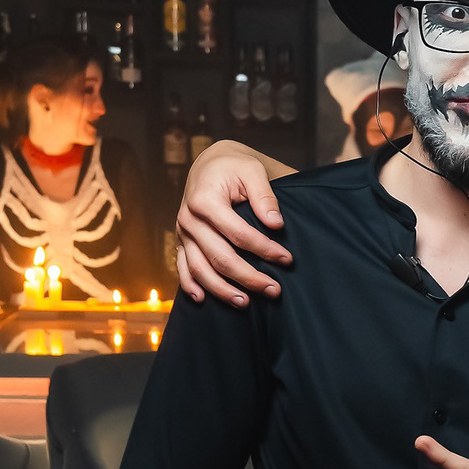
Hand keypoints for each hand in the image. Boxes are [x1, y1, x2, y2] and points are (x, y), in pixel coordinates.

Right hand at [176, 139, 293, 304]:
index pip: (238, 234)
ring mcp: (182, 233)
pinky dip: (190, 285)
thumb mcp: (253, 171)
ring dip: (222, 290)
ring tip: (246, 304)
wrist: (210, 164)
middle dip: (248, 277)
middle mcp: (189, 219)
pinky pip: (181, 267)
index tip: (287, 259)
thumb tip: (276, 224)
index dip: (264, 249)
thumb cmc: (234, 167)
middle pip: (220, 257)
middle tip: (275, 290)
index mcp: (205, 200)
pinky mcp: (181, 241)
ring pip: (199, 269)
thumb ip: (265, 196)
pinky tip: (203, 299)